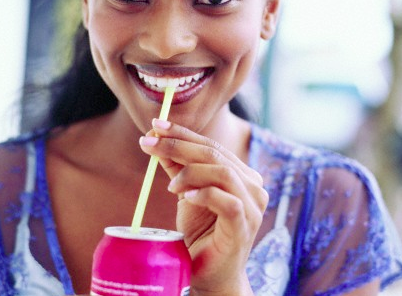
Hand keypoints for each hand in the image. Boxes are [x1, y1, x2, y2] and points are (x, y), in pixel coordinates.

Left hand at [140, 119, 267, 294]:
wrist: (211, 276)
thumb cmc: (202, 235)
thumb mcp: (185, 195)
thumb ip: (177, 168)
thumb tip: (156, 139)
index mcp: (241, 175)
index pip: (212, 146)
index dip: (184, 134)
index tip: (156, 125)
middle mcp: (252, 186)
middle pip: (215, 154)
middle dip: (179, 146)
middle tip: (150, 143)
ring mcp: (252, 206)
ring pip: (222, 173)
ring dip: (190, 172)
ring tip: (170, 186)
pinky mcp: (244, 226)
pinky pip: (228, 202)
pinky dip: (204, 195)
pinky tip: (185, 197)